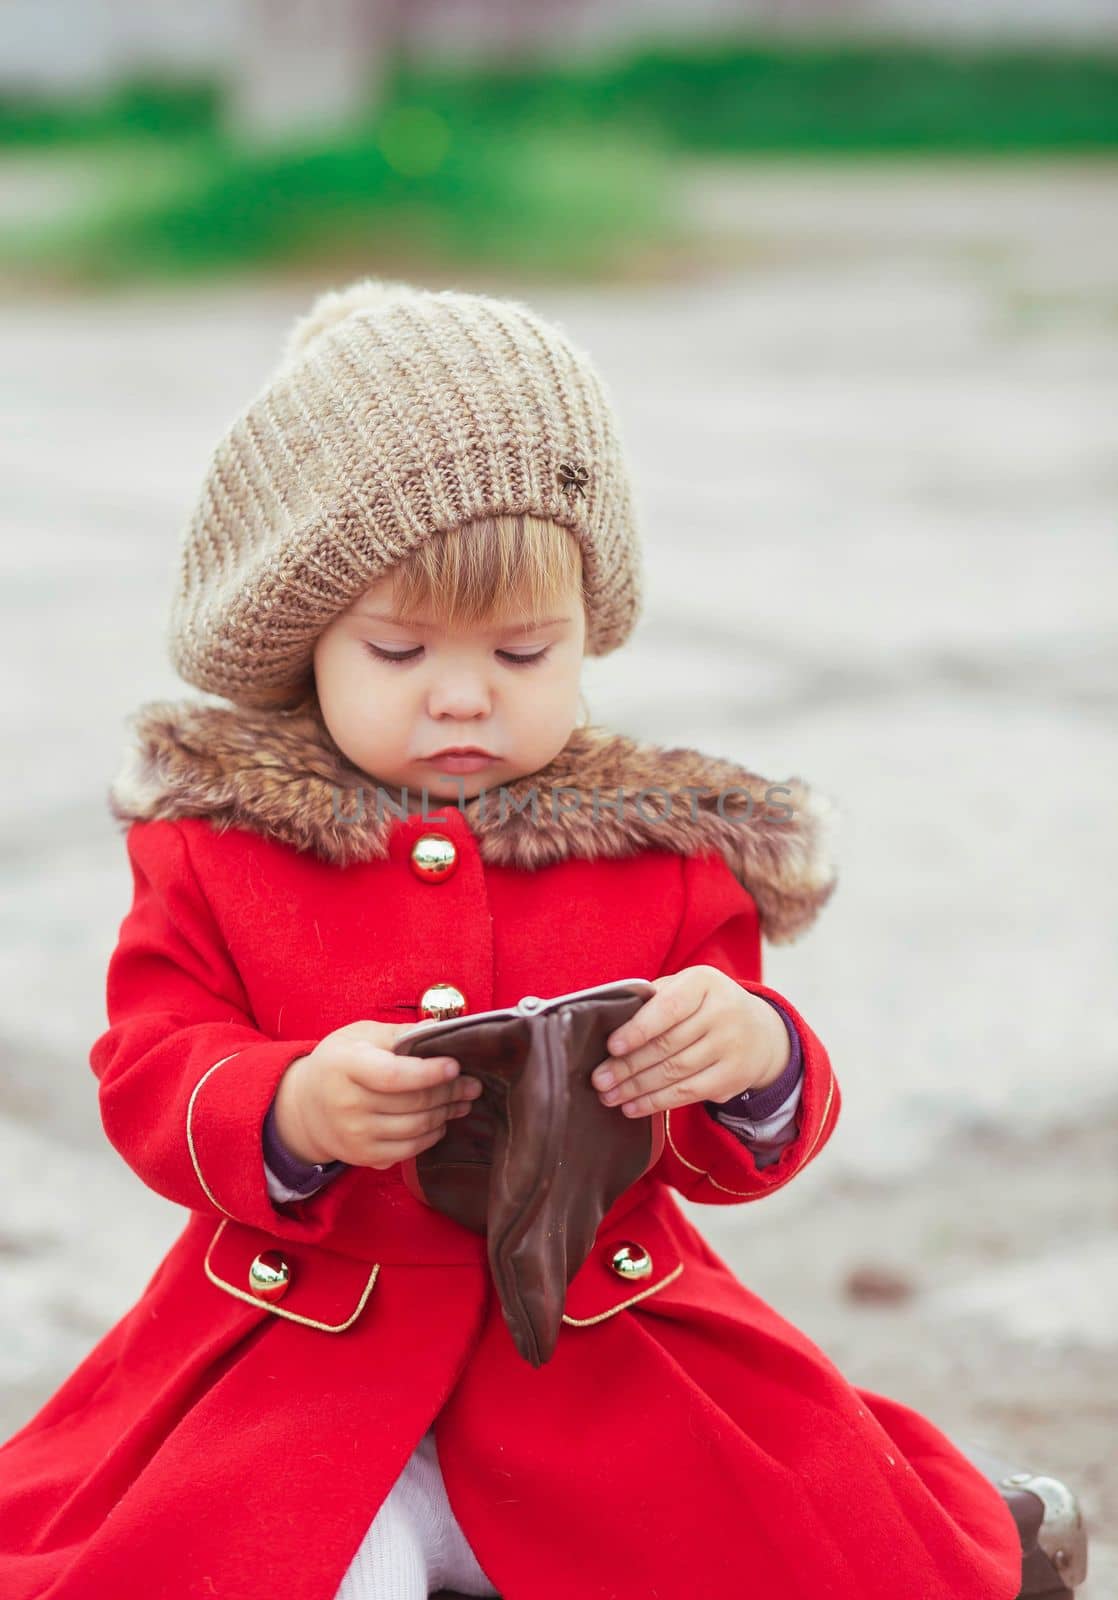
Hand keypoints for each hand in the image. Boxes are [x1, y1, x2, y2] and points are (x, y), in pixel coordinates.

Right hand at [273, 1019, 483, 1170]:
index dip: (429, 1073)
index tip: (455, 1065)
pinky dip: (431, 1136)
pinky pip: (408, 1150)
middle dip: (450, 1092)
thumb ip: (398, 1034)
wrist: (305, 1107)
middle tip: (472, 1083)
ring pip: (416, 1128)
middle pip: (412, 1103)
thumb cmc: (339, 1063)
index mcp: (345, 1066)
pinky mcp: (363, 1156)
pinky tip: (441, 1121)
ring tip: (463, 1100)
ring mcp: (355, 1134)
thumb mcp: (359, 1036)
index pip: (394, 1075)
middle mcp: (348, 1104)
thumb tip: (438, 1031)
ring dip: (446, 1114)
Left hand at [589, 966, 791, 1117]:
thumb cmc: (704, 1007)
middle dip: (627, 1065)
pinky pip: (687, 1093)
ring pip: (674, 1072)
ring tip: (608, 1096)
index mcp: (704, 982)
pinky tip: (632, 1106)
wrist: (760, 1033)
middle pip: (667, 1044)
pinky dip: (656, 1102)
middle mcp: (722, 1012)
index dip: (638, 1029)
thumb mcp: (686, 988)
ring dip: (636, 1087)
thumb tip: (607, 1024)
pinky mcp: (732, 1077)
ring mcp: (730, 1046)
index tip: (611, 1046)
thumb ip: (653, 999)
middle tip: (599, 1079)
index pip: (668, 1007)